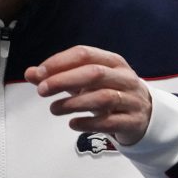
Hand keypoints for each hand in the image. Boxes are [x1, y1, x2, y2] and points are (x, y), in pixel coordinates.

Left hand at [25, 45, 152, 145]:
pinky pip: (110, 122)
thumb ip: (59, 76)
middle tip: (42, 90)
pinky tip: (72, 124)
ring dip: (73, 103)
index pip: (85, 54)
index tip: (39, 73)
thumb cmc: (112, 92)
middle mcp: (123, 78)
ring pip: (103, 97)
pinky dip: (89, 123)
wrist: (146, 115)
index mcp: (113, 61)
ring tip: (54, 109)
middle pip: (94, 73)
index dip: (60, 62)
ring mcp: (130, 99)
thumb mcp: (87, 81)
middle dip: (65, 80)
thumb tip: (31, 73)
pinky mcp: (132, 121)